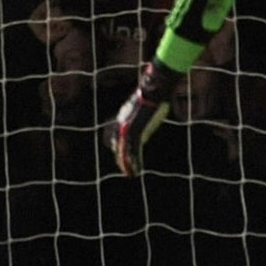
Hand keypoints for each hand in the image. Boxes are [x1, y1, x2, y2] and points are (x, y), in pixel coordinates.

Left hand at [113, 61, 178, 176]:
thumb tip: (153, 107)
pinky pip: (133, 151)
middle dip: (119, 156)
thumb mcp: (146, 105)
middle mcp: (122, 123)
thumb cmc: (154, 95)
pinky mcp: (135, 132)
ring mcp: (127, 128)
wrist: (154, 91)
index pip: (111, 133)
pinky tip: (135, 172)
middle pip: (114, 143)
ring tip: (129, 173)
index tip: (117, 151)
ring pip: (123, 150)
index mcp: (123, 117)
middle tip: (123, 167)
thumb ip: (145, 112)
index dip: (113, 143)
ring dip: (126, 163)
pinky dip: (134, 163)